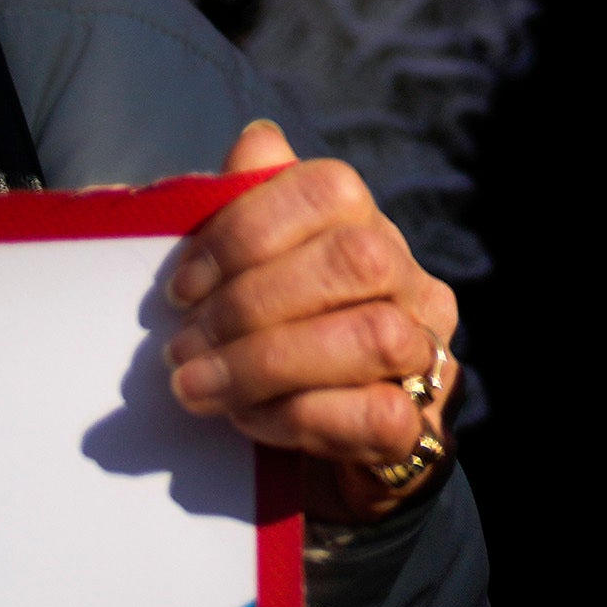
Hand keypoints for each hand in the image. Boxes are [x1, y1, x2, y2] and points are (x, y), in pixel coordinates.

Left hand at [165, 122, 460, 522]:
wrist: (320, 464)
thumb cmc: (272, 355)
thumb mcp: (249, 283)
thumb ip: (248, 213)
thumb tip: (256, 142)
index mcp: (371, 231)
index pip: (332, 188)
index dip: (248, 227)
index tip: (181, 285)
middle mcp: (412, 284)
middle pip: (359, 258)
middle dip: (253, 301)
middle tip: (181, 346)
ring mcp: (425, 355)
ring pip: (373, 336)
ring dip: (266, 364)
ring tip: (196, 387)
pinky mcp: (418, 429)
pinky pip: (374, 414)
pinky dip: (297, 416)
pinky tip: (248, 423)